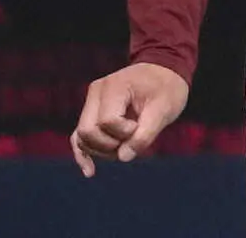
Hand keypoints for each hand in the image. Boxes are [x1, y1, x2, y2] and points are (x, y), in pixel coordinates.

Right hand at [70, 62, 188, 176]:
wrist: (164, 73)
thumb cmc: (166, 88)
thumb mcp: (164, 109)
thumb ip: (145, 134)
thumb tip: (123, 157)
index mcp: (114, 86)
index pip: (107, 121)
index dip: (125, 132)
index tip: (142, 124)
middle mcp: (97, 92)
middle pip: (89, 131)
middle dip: (110, 145)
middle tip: (133, 138)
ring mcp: (91, 102)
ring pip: (82, 137)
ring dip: (102, 150)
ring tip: (127, 143)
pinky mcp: (91, 113)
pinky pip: (79, 137)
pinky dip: (84, 154)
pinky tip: (90, 172)